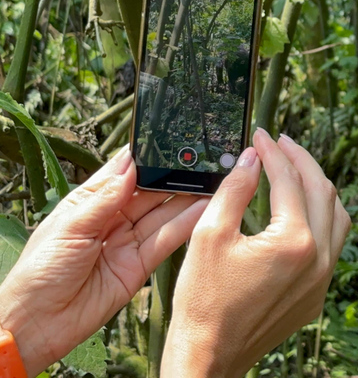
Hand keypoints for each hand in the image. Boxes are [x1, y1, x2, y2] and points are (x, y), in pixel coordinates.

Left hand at [0, 146, 207, 375]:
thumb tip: (131, 167)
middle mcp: (111, 220)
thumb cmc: (39, 272)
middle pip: (149, 193)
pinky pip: (166, 241)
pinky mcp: (140, 266)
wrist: (37, 324)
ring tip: (212, 181)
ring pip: (162, 215)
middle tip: (199, 160)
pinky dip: (186, 226)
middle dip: (172, 176)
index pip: (122, 173)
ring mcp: (127, 242)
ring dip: (186, 199)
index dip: (144, 158)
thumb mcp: (69, 227)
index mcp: (88, 203)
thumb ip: (105, 199)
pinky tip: (204, 209)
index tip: (168, 141)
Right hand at [161, 129, 350, 377]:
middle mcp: (319, 259)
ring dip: (318, 187)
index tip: (260, 134)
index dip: (273, 152)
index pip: (289, 180)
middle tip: (280, 143)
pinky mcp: (318, 293)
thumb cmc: (203, 301)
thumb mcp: (209, 236)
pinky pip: (332, 244)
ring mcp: (322, 279)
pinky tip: (300, 209)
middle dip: (301, 160)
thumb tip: (251, 157)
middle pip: (323, 190)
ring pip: (337, 216)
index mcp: (294, 242)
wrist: (209, 356)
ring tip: (294, 169)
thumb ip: (234, 189)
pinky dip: (321, 217)